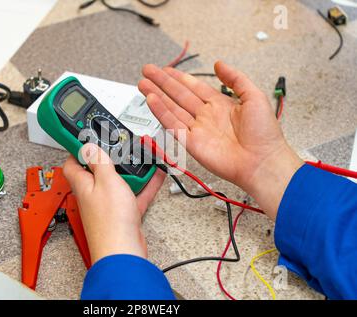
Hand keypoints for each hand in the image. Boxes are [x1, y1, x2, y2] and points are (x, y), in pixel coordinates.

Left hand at [63, 143, 165, 263]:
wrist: (124, 251)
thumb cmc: (110, 222)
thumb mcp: (106, 180)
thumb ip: (99, 161)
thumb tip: (89, 146)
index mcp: (83, 183)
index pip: (72, 161)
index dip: (77, 146)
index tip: (86, 133)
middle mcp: (93, 193)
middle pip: (99, 169)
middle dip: (111, 155)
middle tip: (121, 143)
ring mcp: (109, 204)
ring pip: (119, 181)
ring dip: (131, 168)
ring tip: (141, 154)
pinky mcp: (124, 214)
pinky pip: (135, 194)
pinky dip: (145, 184)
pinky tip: (155, 174)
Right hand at [138, 62, 302, 218]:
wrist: (262, 161)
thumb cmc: (264, 133)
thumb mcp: (254, 96)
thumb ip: (235, 79)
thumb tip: (219, 64)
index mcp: (220, 105)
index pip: (194, 87)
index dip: (179, 77)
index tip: (165, 69)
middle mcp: (206, 116)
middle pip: (179, 95)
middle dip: (162, 83)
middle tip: (148, 71)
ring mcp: (197, 130)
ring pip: (172, 108)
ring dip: (157, 96)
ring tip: (143, 84)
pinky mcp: (191, 143)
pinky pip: (172, 125)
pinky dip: (161, 113)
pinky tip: (152, 101)